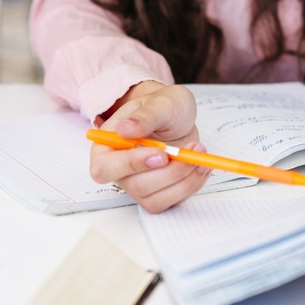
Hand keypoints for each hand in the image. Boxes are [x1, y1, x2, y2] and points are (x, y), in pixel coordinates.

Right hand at [89, 81, 208, 212]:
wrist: (179, 116)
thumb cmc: (163, 107)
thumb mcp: (160, 103)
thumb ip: (144, 116)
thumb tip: (125, 129)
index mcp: (107, 146)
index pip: (104, 168)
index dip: (130, 165)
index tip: (161, 153)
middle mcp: (119, 170)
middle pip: (134, 186)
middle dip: (168, 172)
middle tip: (189, 152)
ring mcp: (138, 184)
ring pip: (155, 199)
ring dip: (183, 179)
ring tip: (198, 153)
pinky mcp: (158, 194)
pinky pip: (172, 201)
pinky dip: (191, 184)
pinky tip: (199, 165)